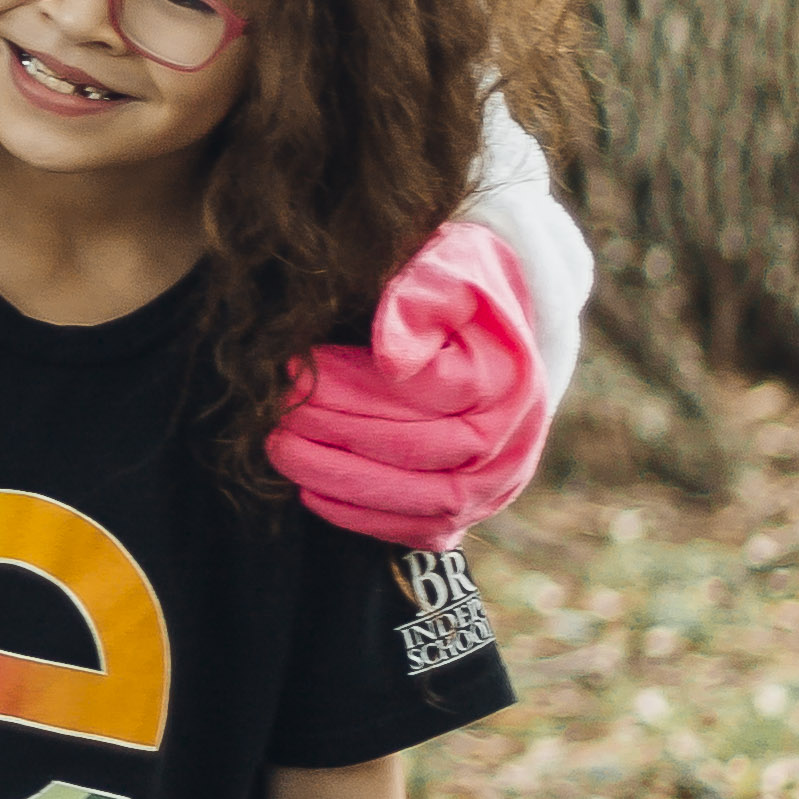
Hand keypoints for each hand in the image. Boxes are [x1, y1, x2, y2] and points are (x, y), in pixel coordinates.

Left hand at [271, 219, 549, 547]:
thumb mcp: (442, 269)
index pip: (433, 392)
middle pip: (426, 448)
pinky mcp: (474, 509)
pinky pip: (422, 529)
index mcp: (513, 376)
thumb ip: (418, 301)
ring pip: (424, 498)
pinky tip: (311, 491)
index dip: (356, 383)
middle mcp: (517, 437)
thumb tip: (393, 359)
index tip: (300, 364)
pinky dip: (365, 517)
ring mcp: (499, 480)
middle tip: (281, 410)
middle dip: (341, 431)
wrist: (484, 328)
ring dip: (343, 480)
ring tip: (282, 449)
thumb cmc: (453, 289)